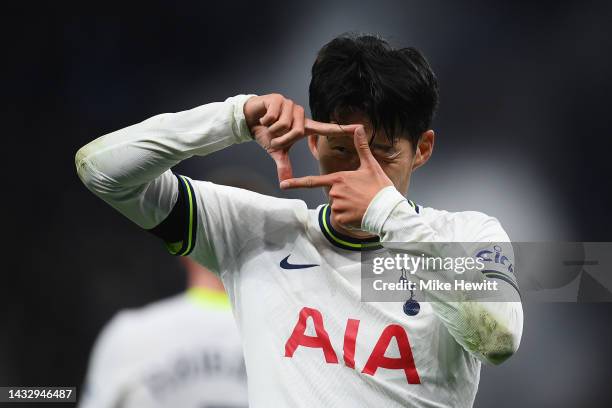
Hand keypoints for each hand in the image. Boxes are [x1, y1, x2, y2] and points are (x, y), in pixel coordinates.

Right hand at [244, 93, 359, 182]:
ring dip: (273, 130)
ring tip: (269, 126)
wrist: (250, 119)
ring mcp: (290, 105)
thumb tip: (284, 183)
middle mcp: (301, 115)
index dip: (342, 129)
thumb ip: (283, 165)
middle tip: (274, 137)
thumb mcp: (276, 151)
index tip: (360, 127)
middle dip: (282, 139)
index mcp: (304, 126)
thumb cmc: (267, 134)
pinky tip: (264, 118)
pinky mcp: (279, 99)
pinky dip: (265, 121)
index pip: (327, 128)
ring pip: (284, 125)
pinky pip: (274, 116)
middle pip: (296, 132)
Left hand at [279, 125, 393, 228]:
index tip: (283, 185)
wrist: (388, 210)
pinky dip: (348, 218)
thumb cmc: (379, 187)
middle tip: (360, 196)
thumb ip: (361, 147)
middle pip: (332, 194)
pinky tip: (359, 214)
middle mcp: (334, 192)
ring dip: (346, 208)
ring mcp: (337, 206)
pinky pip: (340, 219)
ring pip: (336, 207)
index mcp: (338, 179)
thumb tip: (358, 127)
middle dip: (343, 196)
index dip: (296, 183)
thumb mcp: (371, 165)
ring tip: (361, 205)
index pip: (312, 181)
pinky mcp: (341, 219)